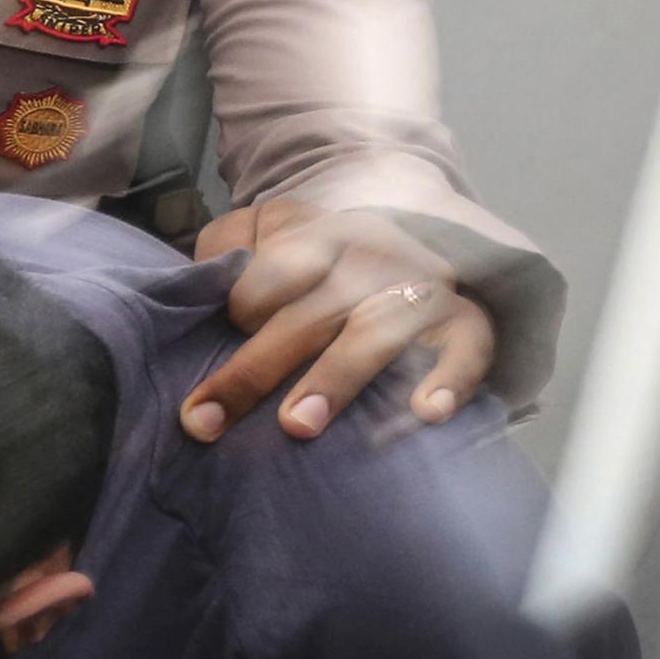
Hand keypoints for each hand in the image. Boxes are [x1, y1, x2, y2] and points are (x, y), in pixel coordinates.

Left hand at [181, 198, 494, 441]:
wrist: (415, 235)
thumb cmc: (316, 260)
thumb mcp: (263, 232)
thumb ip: (225, 250)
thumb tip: (190, 288)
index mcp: (317, 232)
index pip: (272, 269)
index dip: (244, 305)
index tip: (225, 334)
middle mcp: (372, 254)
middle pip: (308, 314)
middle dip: (255, 369)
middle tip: (208, 420)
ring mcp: (422, 287)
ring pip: (375, 332)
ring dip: (334, 379)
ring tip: (297, 426)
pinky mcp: (467, 320)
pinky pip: (469, 347)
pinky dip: (450, 379)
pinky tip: (425, 414)